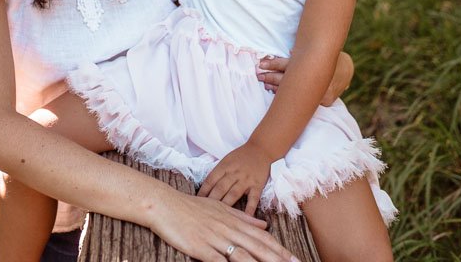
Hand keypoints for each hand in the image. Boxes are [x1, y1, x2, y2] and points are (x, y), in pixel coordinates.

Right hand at [151, 189, 299, 261]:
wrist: (165, 204)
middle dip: (278, 260)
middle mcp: (228, 229)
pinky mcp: (201, 248)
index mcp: (234, 220)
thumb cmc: (192, 207)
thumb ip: (243, 217)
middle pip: (258, 248)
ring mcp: (215, 239)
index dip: (280, 250)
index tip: (295, 260)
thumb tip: (264, 223)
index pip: (262, 237)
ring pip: (243, 256)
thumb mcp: (220, 208)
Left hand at [197, 143, 270, 217]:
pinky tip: (245, 219)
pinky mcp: (257, 185)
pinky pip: (253, 199)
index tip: (196, 203)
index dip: (203, 191)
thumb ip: (217, 173)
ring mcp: (246, 180)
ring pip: (234, 194)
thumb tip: (205, 189)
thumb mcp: (226, 160)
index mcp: (224, 166)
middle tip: (204, 214)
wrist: (260, 149)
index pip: (210, 180)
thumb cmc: (240, 156)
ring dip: (226, 206)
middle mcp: (234, 173)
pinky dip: (249, 210)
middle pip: (220, 188)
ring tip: (219, 219)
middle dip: (211, 201)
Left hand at [256, 51, 353, 105]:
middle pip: (289, 80)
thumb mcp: (316, 51)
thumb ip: (302, 53)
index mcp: (313, 64)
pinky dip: (292, 99)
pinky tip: (280, 98)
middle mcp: (317, 79)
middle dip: (271, 77)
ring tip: (265, 84)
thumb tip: (289, 51)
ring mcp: (321, 92)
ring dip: (278, 89)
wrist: (345, 69)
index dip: (274, 64)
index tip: (261, 64)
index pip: (289, 65)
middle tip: (259, 75)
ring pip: (295, 93)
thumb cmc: (325, 58)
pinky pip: (306, 102)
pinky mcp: (325, 101)